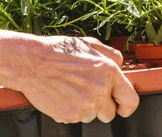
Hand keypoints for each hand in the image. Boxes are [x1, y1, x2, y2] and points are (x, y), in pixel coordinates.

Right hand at [16, 36, 139, 123]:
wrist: (31, 62)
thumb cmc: (58, 51)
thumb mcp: (88, 43)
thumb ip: (110, 54)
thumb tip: (121, 64)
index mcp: (108, 72)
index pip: (130, 99)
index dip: (126, 105)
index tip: (122, 106)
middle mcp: (100, 91)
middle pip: (110, 113)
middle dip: (101, 106)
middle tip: (86, 93)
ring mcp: (85, 106)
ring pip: (92, 116)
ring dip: (84, 107)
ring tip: (70, 89)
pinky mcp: (70, 116)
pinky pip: (75, 119)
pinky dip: (69, 110)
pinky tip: (61, 94)